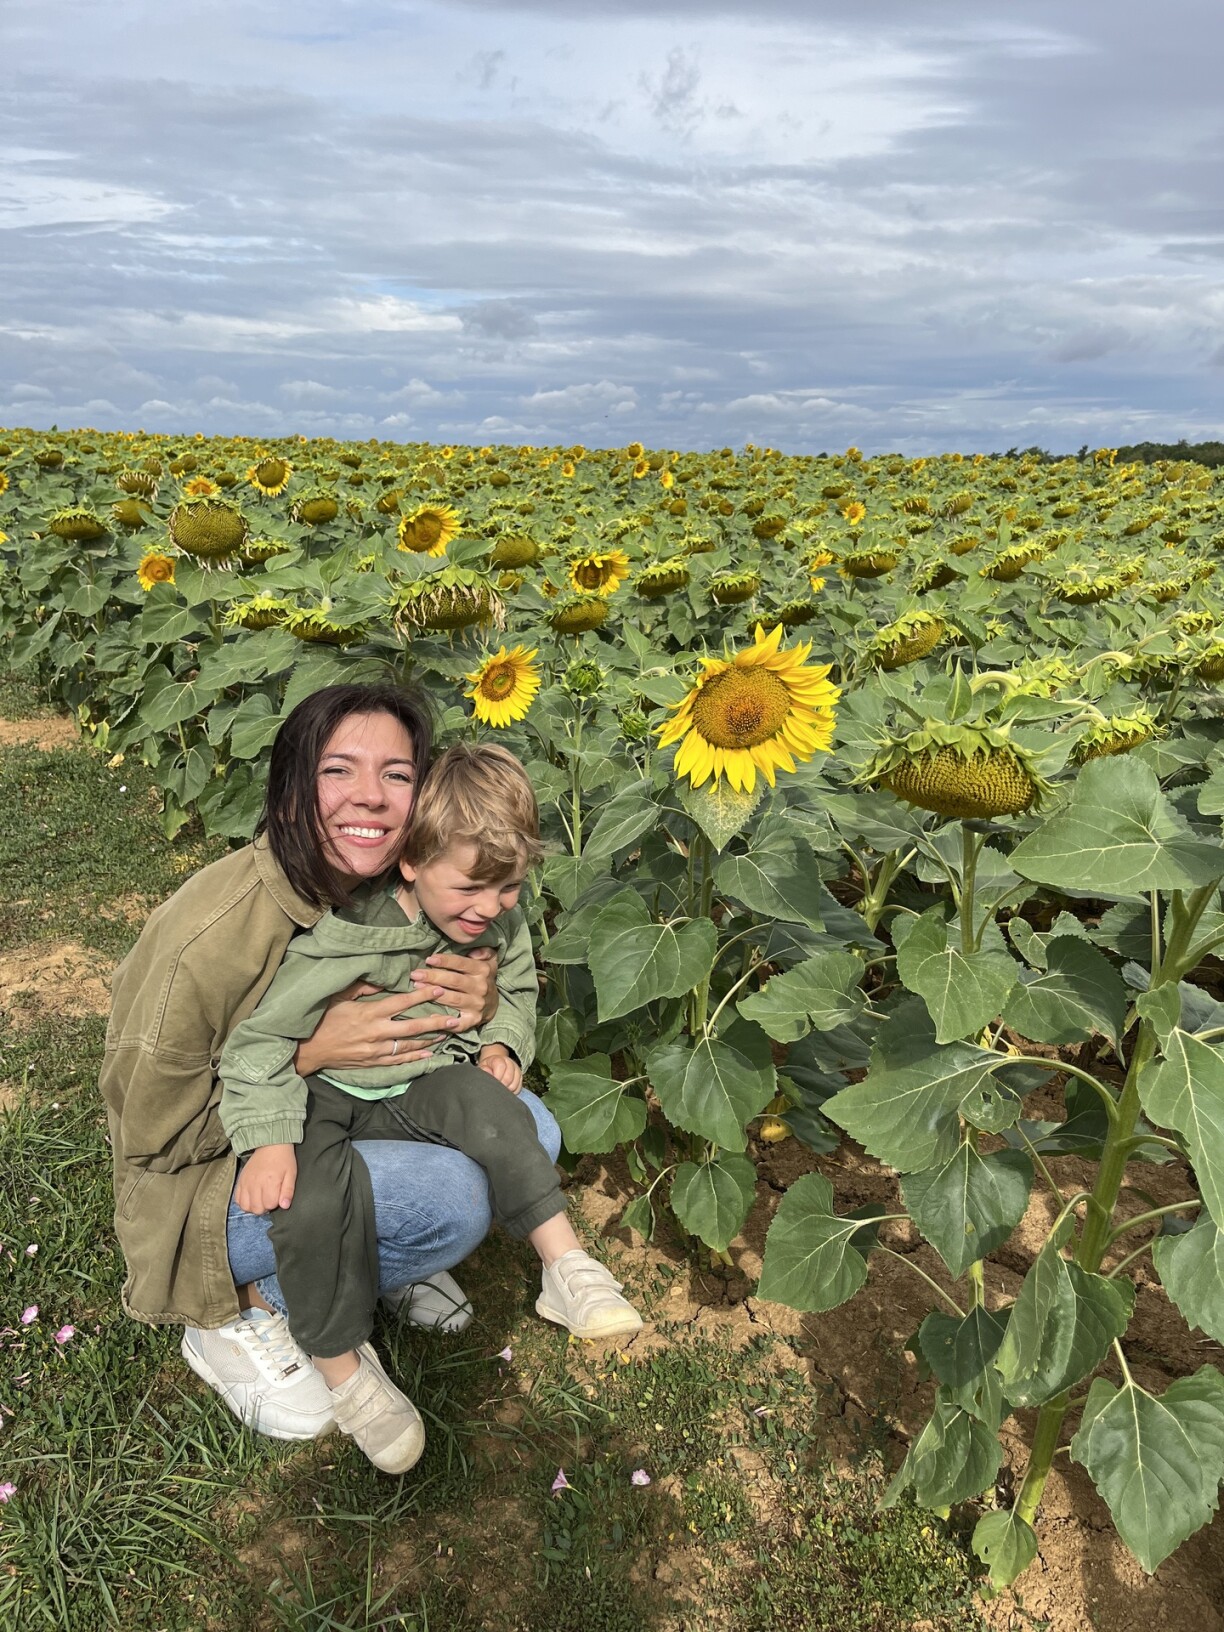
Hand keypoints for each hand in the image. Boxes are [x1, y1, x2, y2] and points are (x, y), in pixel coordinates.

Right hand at [234, 1145, 296, 1213]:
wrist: (270, 1144)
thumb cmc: (283, 1159)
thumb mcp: (291, 1174)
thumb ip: (288, 1191)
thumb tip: (284, 1206)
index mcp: (270, 1182)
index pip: (269, 1205)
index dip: (275, 1203)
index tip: (278, 1196)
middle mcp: (255, 1184)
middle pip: (256, 1208)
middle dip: (265, 1207)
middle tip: (270, 1198)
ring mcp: (245, 1183)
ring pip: (245, 1206)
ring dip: (254, 1206)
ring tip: (260, 1199)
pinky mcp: (240, 1181)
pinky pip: (237, 1199)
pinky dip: (244, 1202)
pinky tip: (251, 1197)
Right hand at [294, 981, 462, 1075]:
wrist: (309, 1050)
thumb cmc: (324, 1020)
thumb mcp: (340, 998)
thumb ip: (363, 988)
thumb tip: (383, 980)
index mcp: (369, 1013)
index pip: (402, 1003)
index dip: (422, 996)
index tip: (439, 989)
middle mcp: (376, 1032)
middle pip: (413, 1027)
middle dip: (435, 1022)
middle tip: (455, 1018)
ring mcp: (376, 1050)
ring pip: (409, 1045)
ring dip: (430, 1039)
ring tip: (447, 1033)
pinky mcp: (373, 1063)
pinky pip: (399, 1060)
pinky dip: (416, 1057)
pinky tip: (430, 1054)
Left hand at [411, 945, 498, 1028]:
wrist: (494, 1004)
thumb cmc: (483, 978)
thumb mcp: (488, 960)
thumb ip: (484, 952)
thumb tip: (474, 951)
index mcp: (483, 971)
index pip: (462, 963)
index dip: (445, 961)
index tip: (429, 959)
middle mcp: (481, 988)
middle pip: (454, 981)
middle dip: (433, 977)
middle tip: (415, 974)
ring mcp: (477, 1005)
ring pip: (453, 999)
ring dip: (433, 994)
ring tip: (417, 987)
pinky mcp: (474, 1020)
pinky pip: (459, 1023)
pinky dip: (445, 1021)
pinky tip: (431, 1015)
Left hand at [479, 1045, 521, 1094]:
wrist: (493, 1067)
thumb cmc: (487, 1069)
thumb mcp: (482, 1067)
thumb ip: (483, 1070)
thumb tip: (488, 1072)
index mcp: (498, 1059)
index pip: (501, 1066)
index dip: (496, 1077)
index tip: (492, 1083)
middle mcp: (509, 1062)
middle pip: (509, 1077)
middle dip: (501, 1086)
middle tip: (495, 1089)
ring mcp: (516, 1070)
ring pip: (514, 1084)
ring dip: (507, 1090)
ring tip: (500, 1090)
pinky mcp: (520, 1077)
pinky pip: (519, 1088)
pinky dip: (512, 1092)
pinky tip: (506, 1090)